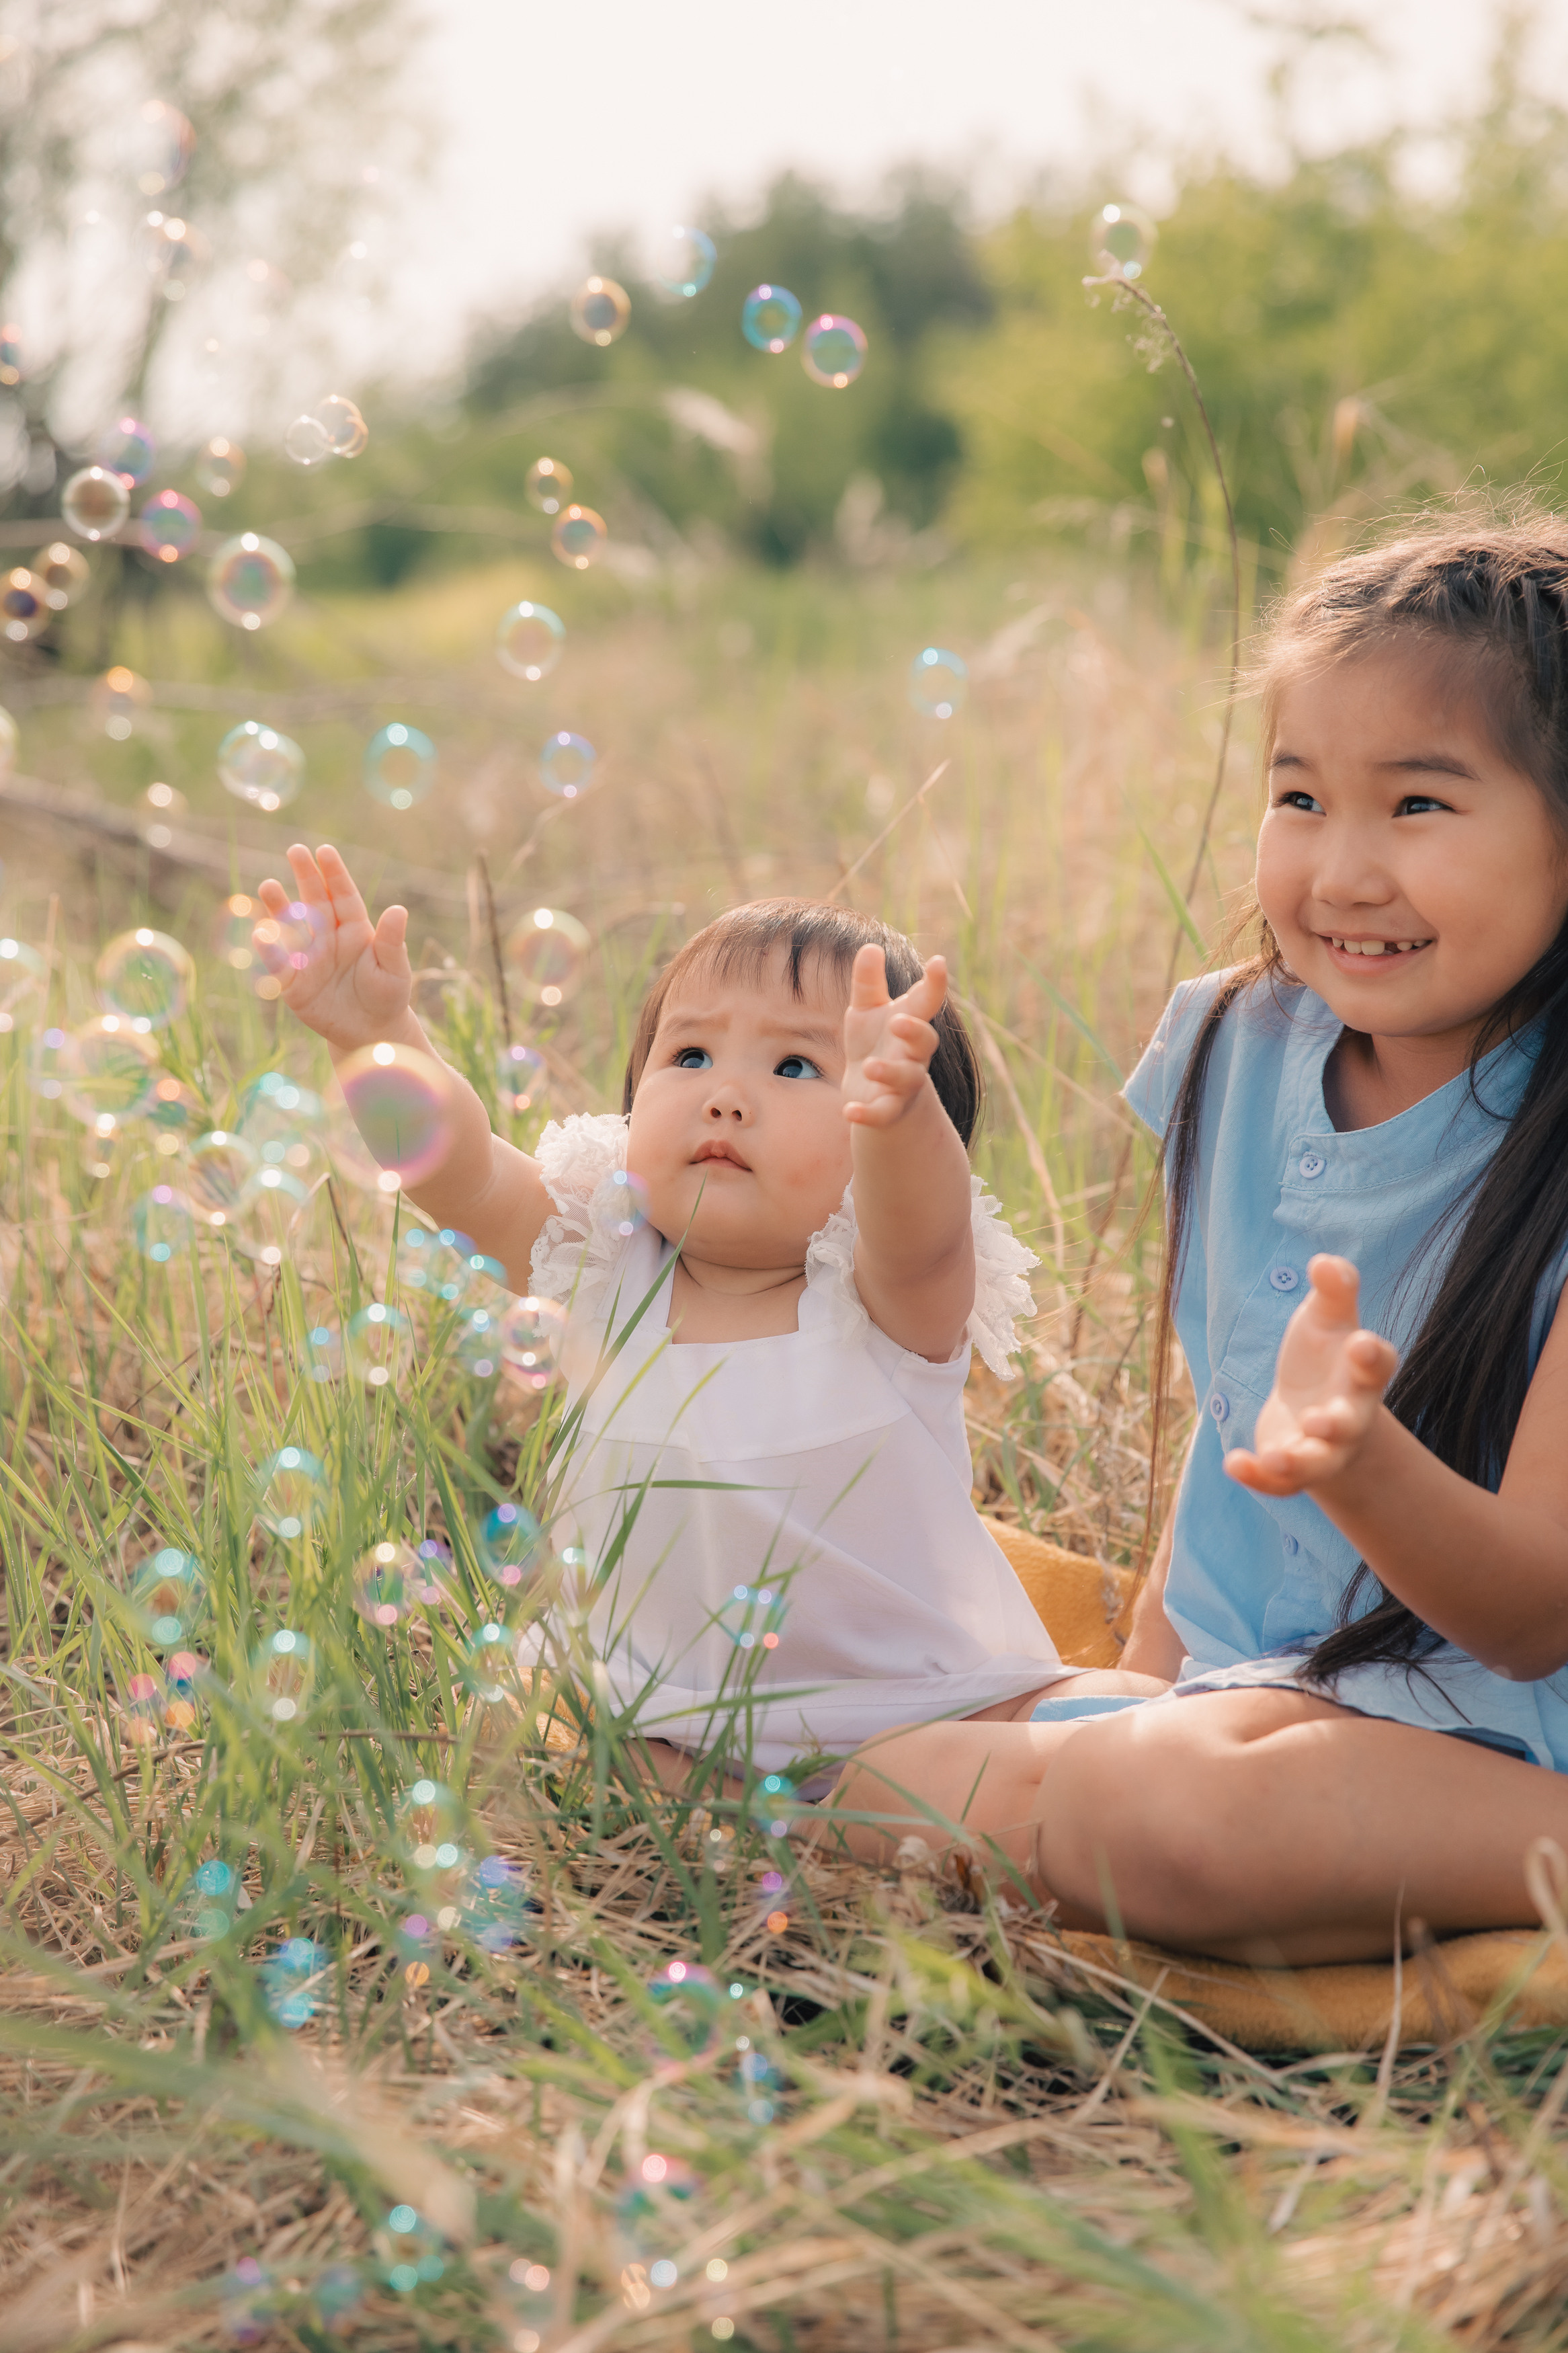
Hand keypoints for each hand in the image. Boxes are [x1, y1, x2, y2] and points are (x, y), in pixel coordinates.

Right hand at [253, 843, 411, 1054]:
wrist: (371, 1032)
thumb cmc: (387, 996)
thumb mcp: (395, 970)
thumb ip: (392, 942)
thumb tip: (398, 910)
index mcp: (356, 930)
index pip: (343, 896)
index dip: (333, 874)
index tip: (324, 851)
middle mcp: (329, 938)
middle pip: (315, 902)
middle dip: (305, 877)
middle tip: (295, 850)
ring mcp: (310, 958)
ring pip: (292, 927)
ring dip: (279, 907)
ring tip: (268, 885)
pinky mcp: (294, 984)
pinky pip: (279, 965)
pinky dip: (270, 951)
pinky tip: (261, 932)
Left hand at [841, 943, 945, 1128]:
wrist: (872, 1092)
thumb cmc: (874, 1042)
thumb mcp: (867, 1010)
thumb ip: (868, 982)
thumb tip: (870, 946)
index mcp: (910, 1024)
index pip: (927, 1002)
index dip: (935, 983)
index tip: (938, 962)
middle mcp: (913, 1054)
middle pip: (925, 1042)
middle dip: (915, 1032)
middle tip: (899, 1022)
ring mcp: (903, 1084)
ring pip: (906, 1079)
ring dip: (890, 1072)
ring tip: (871, 1065)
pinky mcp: (887, 1109)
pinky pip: (882, 1114)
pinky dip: (867, 1114)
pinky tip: (849, 1111)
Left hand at [1224, 1255, 1398, 1496]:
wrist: (1312, 1408)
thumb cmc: (1325, 1354)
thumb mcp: (1327, 1317)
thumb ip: (1333, 1290)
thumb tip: (1325, 1261)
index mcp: (1360, 1373)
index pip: (1377, 1364)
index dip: (1371, 1356)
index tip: (1360, 1345)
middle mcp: (1348, 1414)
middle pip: (1351, 1423)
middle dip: (1337, 1423)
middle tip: (1321, 1420)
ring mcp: (1321, 1446)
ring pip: (1318, 1462)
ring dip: (1298, 1462)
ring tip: (1276, 1456)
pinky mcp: (1292, 1468)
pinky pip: (1281, 1483)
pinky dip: (1259, 1478)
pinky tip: (1234, 1463)